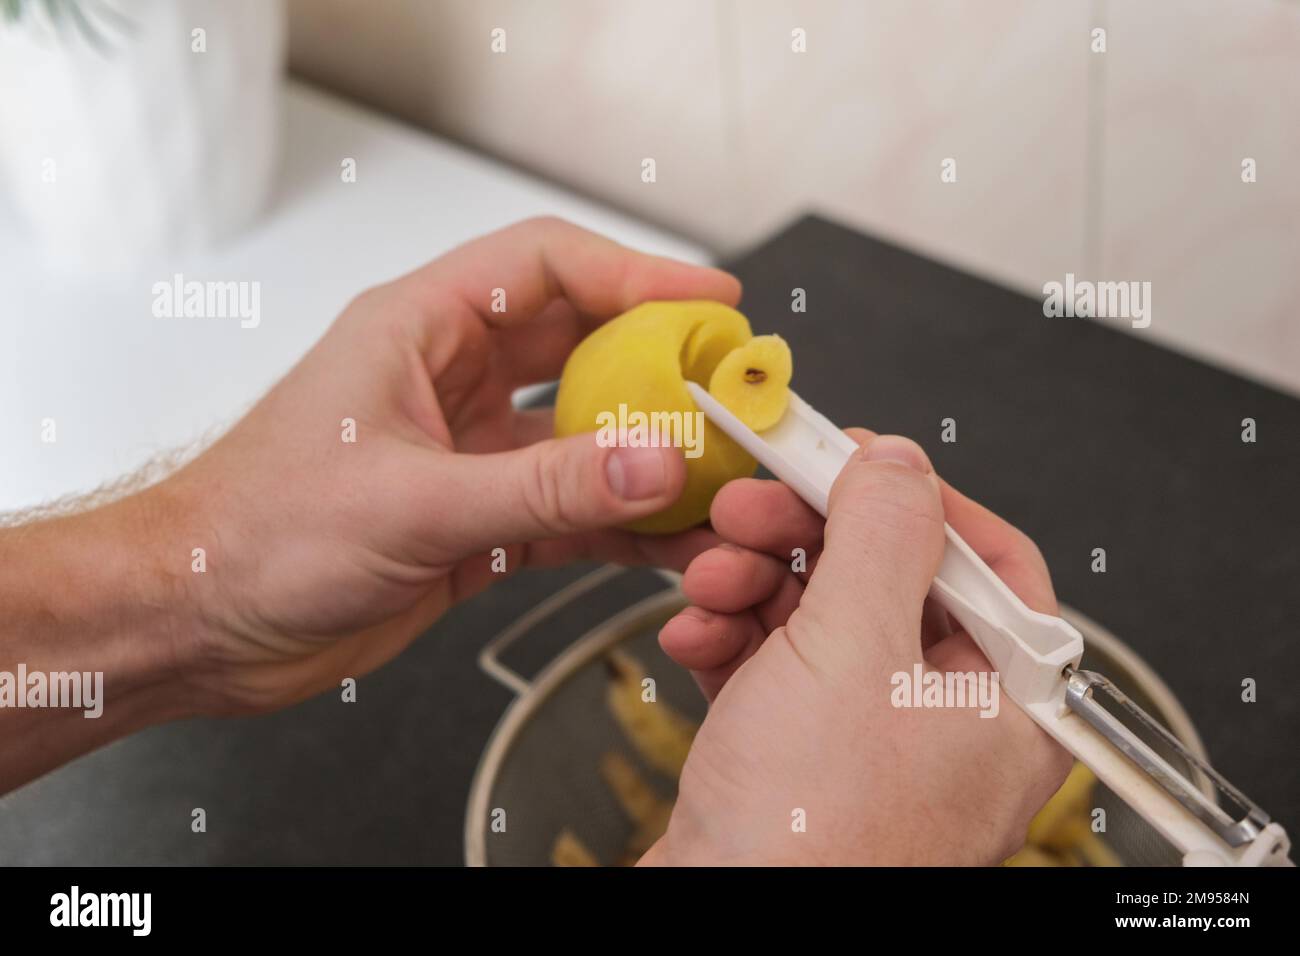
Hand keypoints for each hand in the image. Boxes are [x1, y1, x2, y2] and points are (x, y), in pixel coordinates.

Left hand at [150, 217, 735, 714]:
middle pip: (579, 345)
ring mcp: (467, 452)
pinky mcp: (475, 521)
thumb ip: (544, 488)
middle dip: (657, 363)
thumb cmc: (255, 533)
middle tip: (728, 385)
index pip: (546, 267)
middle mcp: (450, 380)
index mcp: (421, 330)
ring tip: (714, 469)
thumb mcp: (414, 503)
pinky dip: (618, 525)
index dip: (636, 273)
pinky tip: (667, 541)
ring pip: (581, 434)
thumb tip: (656, 462)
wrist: (199, 623)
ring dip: (645, 451)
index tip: (710, 300)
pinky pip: (567, 510)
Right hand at [649, 433, 1072, 864]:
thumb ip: (883, 535)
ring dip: (754, 584)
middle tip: (751, 504)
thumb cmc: (810, 841)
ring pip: (821, 618)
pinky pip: (778, 668)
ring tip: (709, 581)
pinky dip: (734, 639)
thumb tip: (899, 462)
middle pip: (887, 581)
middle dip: (805, 536)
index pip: (986, 560)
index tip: (847, 456)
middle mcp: (948, 722)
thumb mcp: (852, 649)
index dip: (914, 498)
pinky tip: (696, 634)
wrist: (720, 927)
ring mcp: (872, 743)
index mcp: (1007, 702)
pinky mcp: (804, 759)